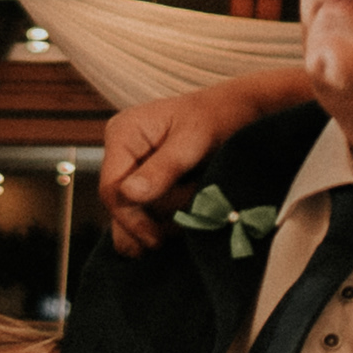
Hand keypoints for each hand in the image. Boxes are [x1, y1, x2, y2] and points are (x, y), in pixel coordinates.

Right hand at [97, 72, 307, 253]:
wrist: (242, 113)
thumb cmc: (220, 116)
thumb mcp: (194, 140)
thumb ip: (164, 168)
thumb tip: (128, 195)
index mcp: (123, 133)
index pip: (111, 189)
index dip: (130, 218)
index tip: (155, 239)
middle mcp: (121, 153)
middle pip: (121, 206)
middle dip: (155, 217)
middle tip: (191, 210)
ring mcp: (133, 170)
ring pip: (133, 216)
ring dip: (165, 221)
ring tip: (196, 203)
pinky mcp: (146, 185)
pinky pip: (146, 216)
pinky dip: (167, 223)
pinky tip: (188, 216)